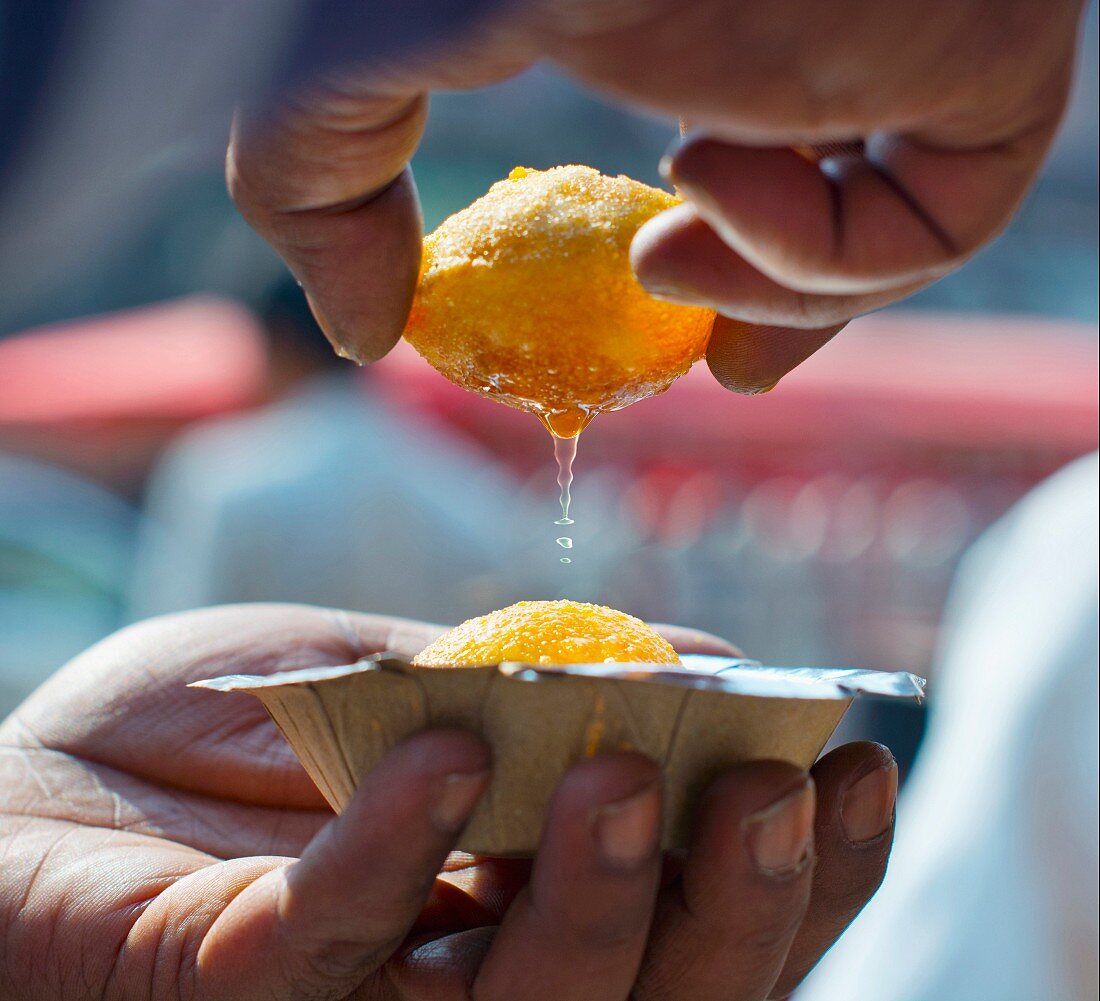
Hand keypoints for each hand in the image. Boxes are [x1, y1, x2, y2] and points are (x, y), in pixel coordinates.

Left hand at [0, 604, 895, 998]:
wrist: (45, 784)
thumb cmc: (244, 731)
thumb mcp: (416, 678)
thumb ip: (546, 685)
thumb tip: (710, 656)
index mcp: (525, 907)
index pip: (696, 922)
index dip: (800, 870)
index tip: (859, 760)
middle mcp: (465, 982)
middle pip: (643, 999)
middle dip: (729, 912)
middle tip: (764, 785)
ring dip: (587, 901)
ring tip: (619, 773)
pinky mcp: (220, 987)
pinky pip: (330, 942)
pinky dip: (397, 846)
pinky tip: (439, 746)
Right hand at [229, 0, 1083, 392]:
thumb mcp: (343, 64)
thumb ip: (322, 189)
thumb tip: (356, 333)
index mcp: (700, 5)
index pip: (754, 136)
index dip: (720, 251)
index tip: (667, 316)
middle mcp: (820, 13)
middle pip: (850, 189)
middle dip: (783, 287)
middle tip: (709, 350)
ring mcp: (905, 31)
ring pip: (904, 219)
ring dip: (779, 283)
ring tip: (662, 254)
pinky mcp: (981, 49)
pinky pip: (948, 213)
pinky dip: (831, 260)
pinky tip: (708, 180)